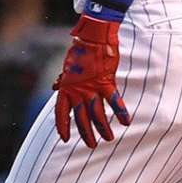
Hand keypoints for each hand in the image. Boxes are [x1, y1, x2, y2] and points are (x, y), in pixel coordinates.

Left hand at [53, 15, 129, 147]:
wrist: (92, 37)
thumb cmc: (79, 51)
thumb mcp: (67, 67)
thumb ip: (63, 79)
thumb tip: (56, 85)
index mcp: (66, 87)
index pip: (61, 112)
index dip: (62, 126)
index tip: (64, 138)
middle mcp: (77, 90)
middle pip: (81, 118)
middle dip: (86, 133)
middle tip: (91, 145)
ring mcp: (92, 87)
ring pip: (97, 114)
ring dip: (103, 128)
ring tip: (108, 138)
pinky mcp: (106, 82)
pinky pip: (114, 101)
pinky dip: (121, 112)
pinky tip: (126, 122)